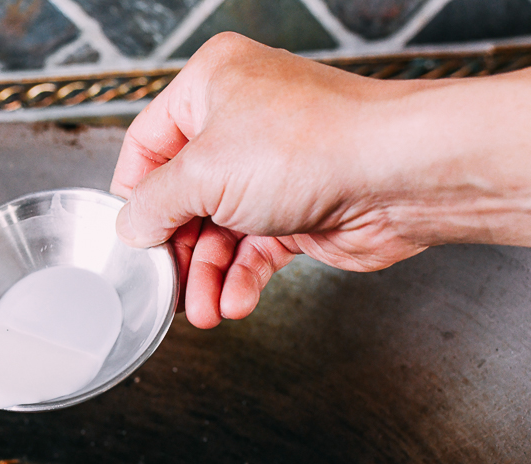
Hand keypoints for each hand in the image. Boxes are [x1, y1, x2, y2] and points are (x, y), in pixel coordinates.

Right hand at [111, 34, 433, 327]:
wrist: (398, 175)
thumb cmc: (313, 146)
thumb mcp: (202, 173)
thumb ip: (152, 205)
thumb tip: (131, 228)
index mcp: (211, 85)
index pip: (147, 143)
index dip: (135, 195)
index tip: (133, 237)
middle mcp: (241, 121)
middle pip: (182, 197)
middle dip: (177, 250)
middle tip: (168, 286)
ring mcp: (272, 168)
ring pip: (218, 232)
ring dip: (207, 277)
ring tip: (203, 311)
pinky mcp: (298, 210)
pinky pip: (254, 250)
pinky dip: (241, 279)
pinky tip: (234, 303)